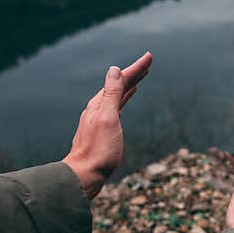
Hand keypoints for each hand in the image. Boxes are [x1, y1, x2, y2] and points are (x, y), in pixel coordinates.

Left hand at [63, 51, 152, 198]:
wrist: (84, 176)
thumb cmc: (98, 151)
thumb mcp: (108, 119)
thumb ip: (112, 94)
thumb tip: (114, 69)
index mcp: (100, 104)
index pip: (120, 80)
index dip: (136, 68)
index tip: (149, 56)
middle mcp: (97, 109)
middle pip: (118, 86)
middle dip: (133, 73)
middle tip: (148, 63)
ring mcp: (98, 120)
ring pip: (116, 96)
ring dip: (128, 86)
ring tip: (139, 79)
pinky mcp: (101, 131)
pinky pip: (114, 108)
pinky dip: (122, 100)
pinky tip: (124, 102)